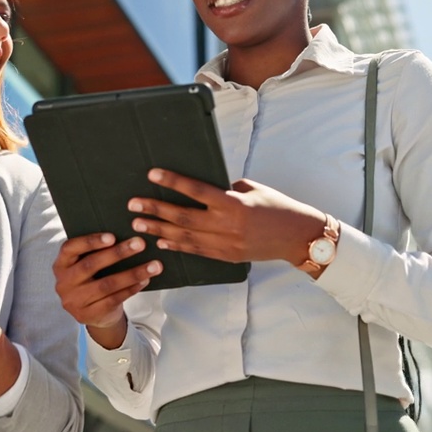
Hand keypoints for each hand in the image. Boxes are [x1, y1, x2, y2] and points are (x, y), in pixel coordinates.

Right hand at [53, 233, 160, 347]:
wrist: (93, 313)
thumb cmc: (93, 279)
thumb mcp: (86, 265)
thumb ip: (95, 252)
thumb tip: (126, 232)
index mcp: (60, 265)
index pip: (70, 248)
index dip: (90, 241)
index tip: (112, 236)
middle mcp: (63, 283)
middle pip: (90, 265)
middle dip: (118, 253)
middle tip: (140, 243)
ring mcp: (74, 301)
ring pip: (106, 285)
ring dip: (132, 273)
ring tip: (153, 265)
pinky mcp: (88, 315)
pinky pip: (113, 300)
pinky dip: (131, 289)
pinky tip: (145, 280)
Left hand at [129, 169, 326, 264]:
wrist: (297, 237)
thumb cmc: (278, 206)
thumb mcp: (252, 189)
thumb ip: (226, 190)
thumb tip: (202, 189)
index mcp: (234, 203)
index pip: (196, 191)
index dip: (173, 182)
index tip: (152, 175)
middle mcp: (227, 225)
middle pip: (184, 217)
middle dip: (156, 209)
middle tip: (134, 204)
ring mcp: (226, 244)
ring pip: (186, 237)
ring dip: (160, 229)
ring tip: (139, 224)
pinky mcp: (227, 256)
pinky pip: (197, 251)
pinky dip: (177, 246)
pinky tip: (161, 241)